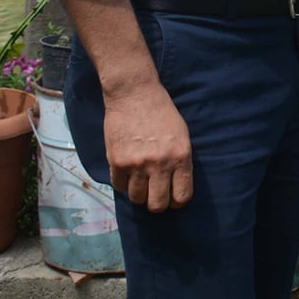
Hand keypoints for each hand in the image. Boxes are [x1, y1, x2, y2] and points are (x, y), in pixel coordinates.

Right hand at [103, 79, 194, 213]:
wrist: (134, 94)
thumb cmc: (162, 113)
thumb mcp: (181, 135)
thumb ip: (180, 161)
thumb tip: (175, 187)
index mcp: (180, 157)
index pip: (182, 196)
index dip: (176, 202)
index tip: (172, 198)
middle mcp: (159, 164)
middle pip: (157, 205)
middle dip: (157, 203)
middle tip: (154, 194)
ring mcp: (136, 164)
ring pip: (136, 198)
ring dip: (138, 193)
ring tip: (139, 180)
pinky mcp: (117, 161)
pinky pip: (118, 187)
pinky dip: (122, 183)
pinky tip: (127, 172)